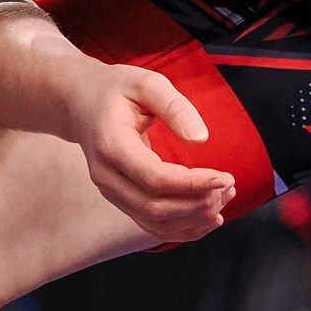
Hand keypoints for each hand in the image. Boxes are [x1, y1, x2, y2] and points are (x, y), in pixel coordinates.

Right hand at [63, 61, 235, 242]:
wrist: (81, 103)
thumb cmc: (116, 90)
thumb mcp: (146, 83)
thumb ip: (175, 106)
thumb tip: (201, 138)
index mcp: (111, 145)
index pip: (155, 178)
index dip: (193, 183)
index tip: (224, 177)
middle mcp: (106, 176)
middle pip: (155, 207)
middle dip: (198, 203)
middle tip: (229, 187)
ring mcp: (111, 192)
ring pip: (155, 222)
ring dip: (194, 218)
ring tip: (224, 199)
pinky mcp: (120, 199)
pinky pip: (151, 224)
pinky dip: (182, 227)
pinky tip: (207, 218)